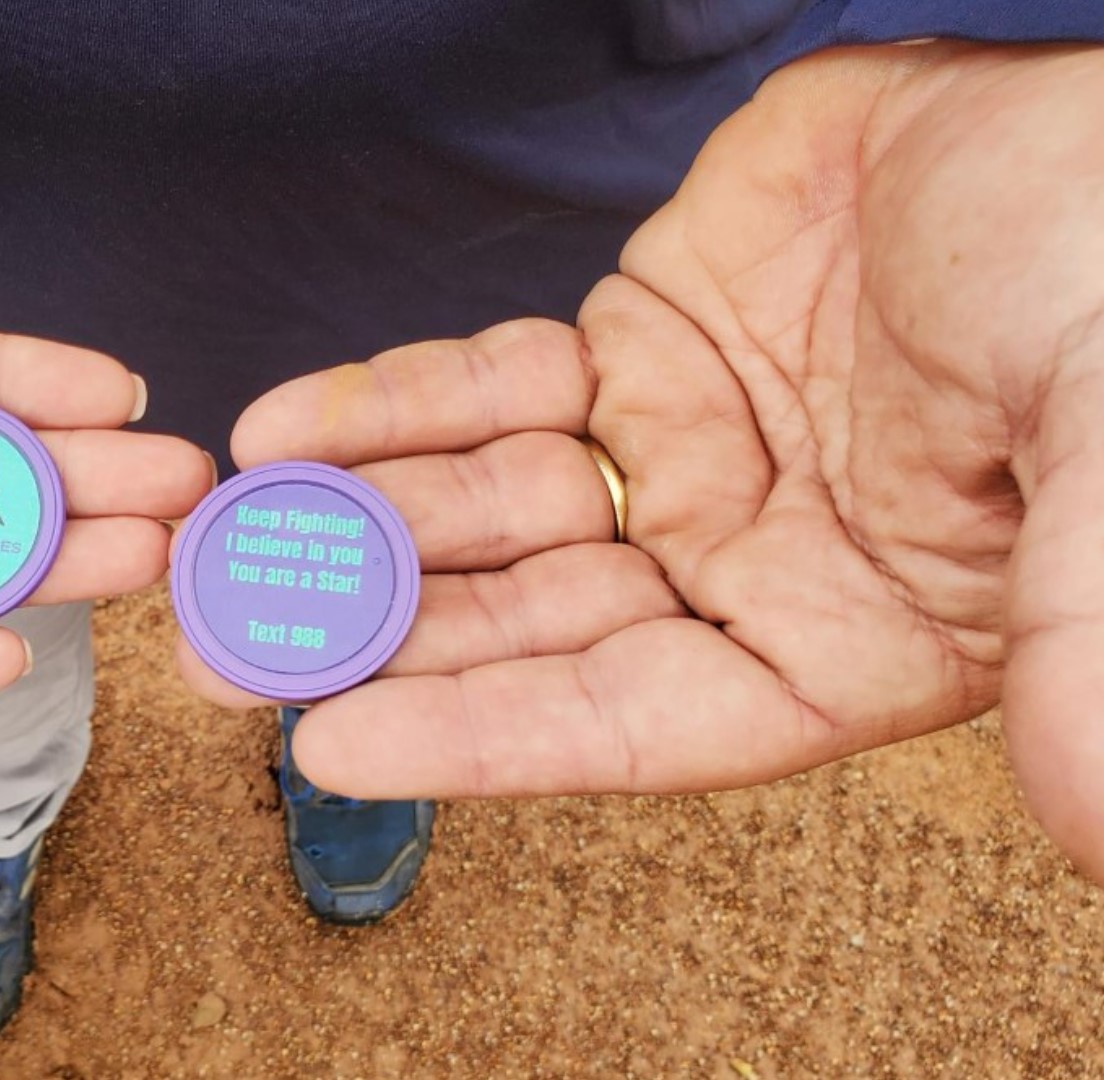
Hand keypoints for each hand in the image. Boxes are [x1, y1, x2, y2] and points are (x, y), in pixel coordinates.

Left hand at [199, 44, 1103, 874]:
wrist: (1088, 117)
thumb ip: (1081, 642)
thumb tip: (1091, 822)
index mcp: (843, 641)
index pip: (631, 720)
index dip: (482, 739)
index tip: (333, 750)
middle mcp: (743, 561)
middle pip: (526, 623)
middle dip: (374, 638)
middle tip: (221, 650)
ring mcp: (684, 446)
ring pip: (489, 506)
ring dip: (357, 523)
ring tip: (225, 536)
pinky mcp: (641, 336)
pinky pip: (493, 385)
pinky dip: (394, 406)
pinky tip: (292, 427)